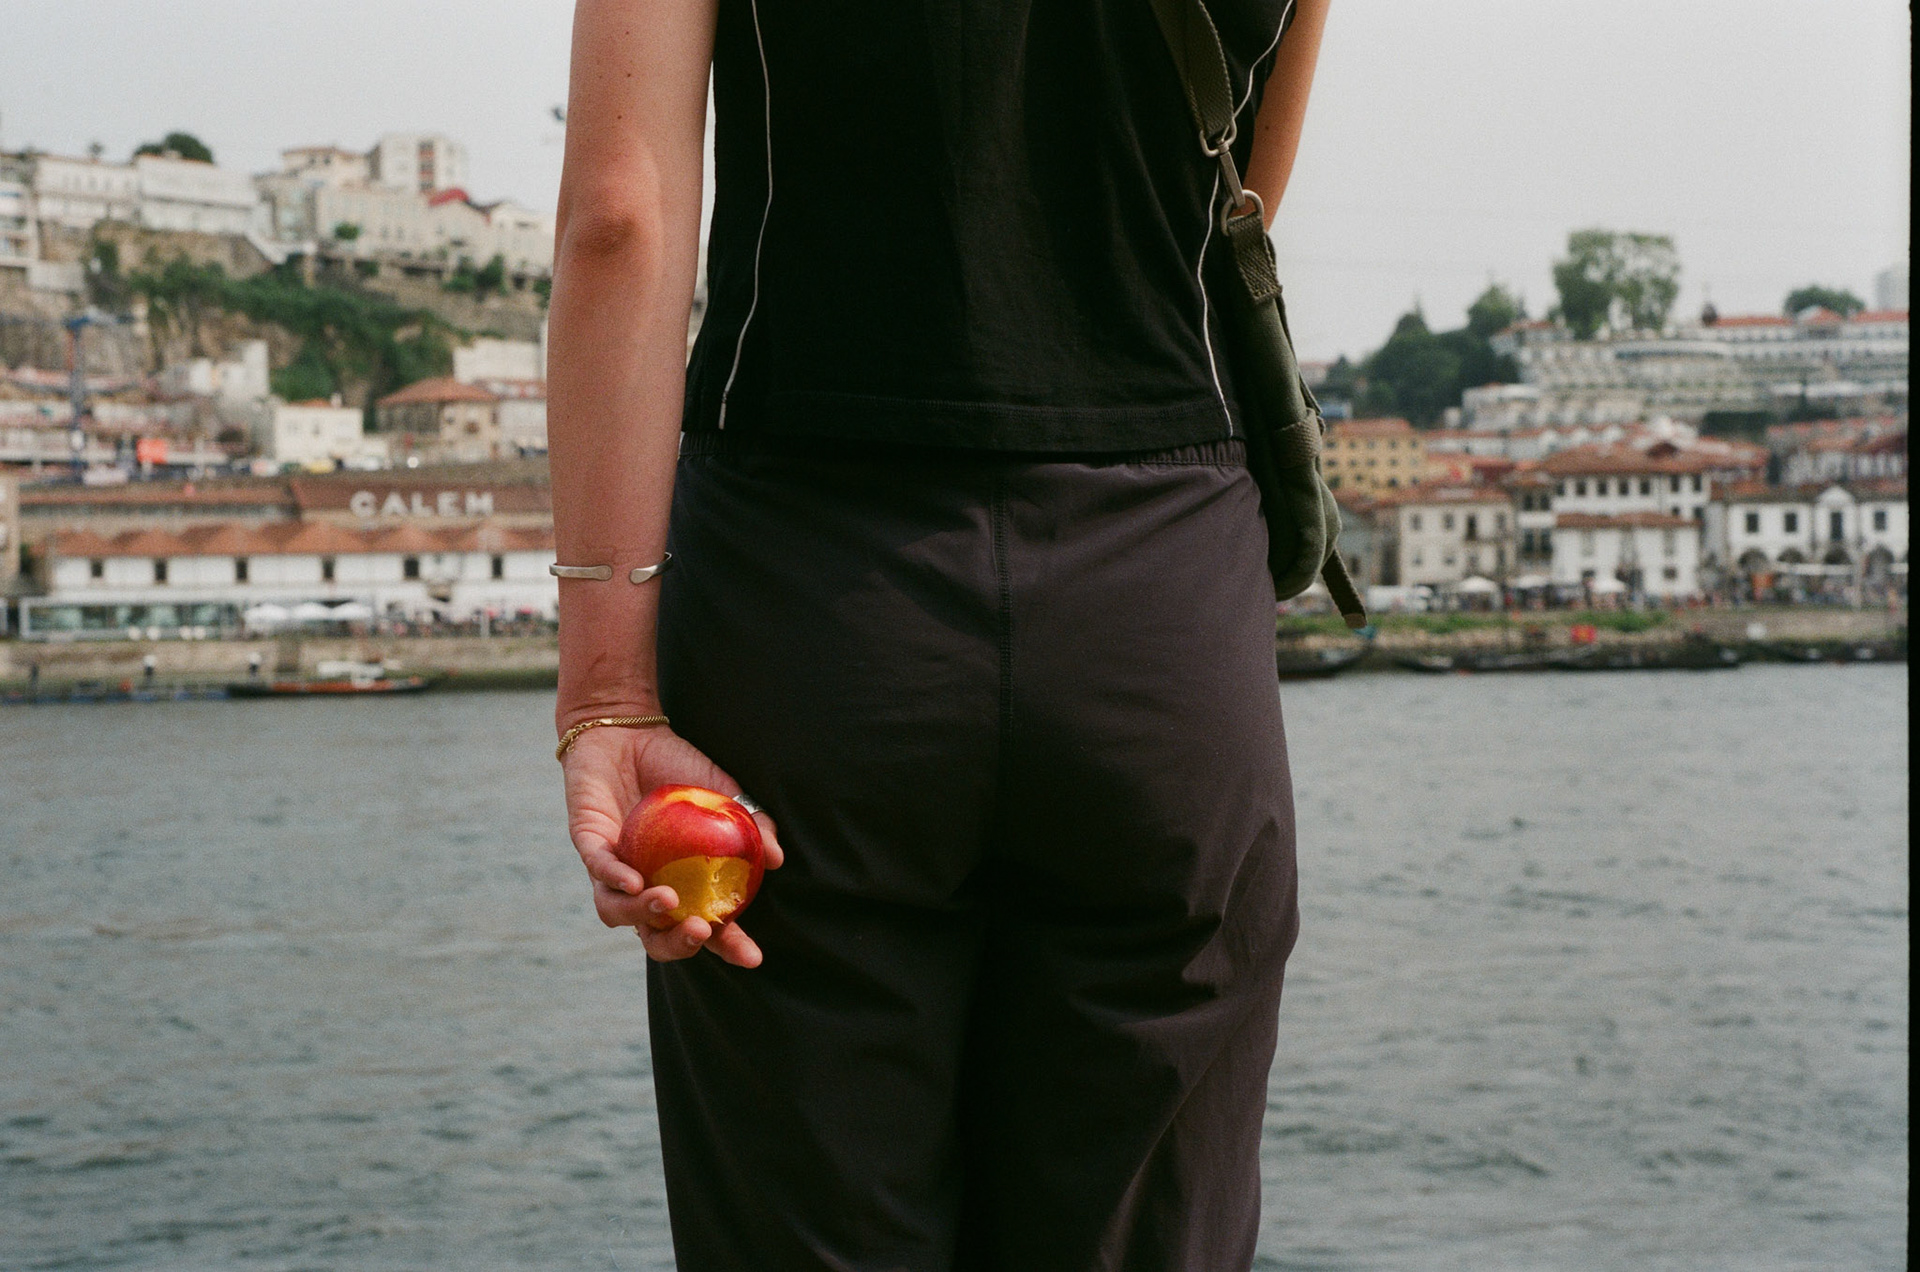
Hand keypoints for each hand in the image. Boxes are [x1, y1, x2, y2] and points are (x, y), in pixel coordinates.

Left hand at [561, 723, 784, 966]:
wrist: (628, 729)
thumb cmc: (678, 767)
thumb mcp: (725, 793)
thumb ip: (752, 823)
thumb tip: (777, 858)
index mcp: (679, 881)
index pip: (704, 926)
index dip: (727, 945)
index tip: (752, 957)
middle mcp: (643, 883)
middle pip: (654, 936)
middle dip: (677, 945)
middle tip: (700, 931)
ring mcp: (613, 866)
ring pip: (616, 912)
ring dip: (642, 915)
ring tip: (669, 902)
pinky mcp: (588, 840)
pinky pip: (598, 868)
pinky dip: (614, 878)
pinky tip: (634, 881)